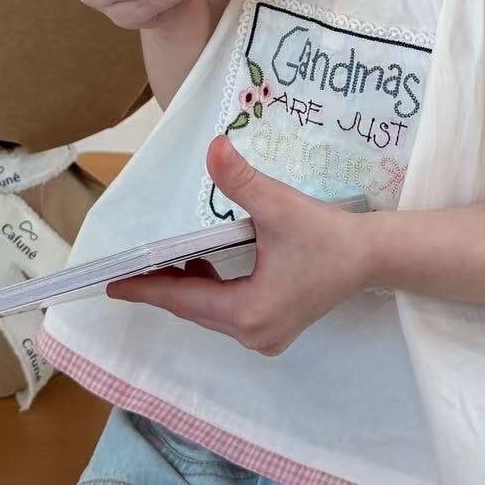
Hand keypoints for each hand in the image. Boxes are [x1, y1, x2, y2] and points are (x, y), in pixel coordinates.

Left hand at [106, 135, 374, 354]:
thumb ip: (241, 181)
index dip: (148, 288)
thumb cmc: (326, 234)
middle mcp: (253, 333)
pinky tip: (206, 266)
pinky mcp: (276, 328)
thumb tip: (212, 148)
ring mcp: (266, 336)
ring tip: (167, 260)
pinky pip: (229, 312)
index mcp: (249, 312)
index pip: (185, 300)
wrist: (372, 256)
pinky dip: (213, 291)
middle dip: (165, 286)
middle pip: (195, 309)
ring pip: (211, 312)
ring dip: (190, 287)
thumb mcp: (279, 206)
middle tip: (131, 268)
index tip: (113, 285)